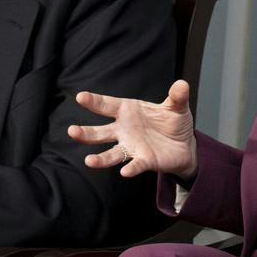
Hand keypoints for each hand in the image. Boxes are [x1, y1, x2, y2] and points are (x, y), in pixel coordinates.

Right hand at [73, 80, 197, 180]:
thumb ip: (177, 96)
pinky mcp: (144, 160)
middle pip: (101, 132)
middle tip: (72, 131)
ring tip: (89, 160)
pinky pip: (135, 164)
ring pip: (111, 153)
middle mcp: (124, 130)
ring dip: (100, 158)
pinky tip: (125, 172)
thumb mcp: (177, 107)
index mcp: (128, 111)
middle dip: (86, 133)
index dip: (94, 101)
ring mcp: (132, 146)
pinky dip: (131, 167)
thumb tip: (182, 84)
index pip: (107, 105)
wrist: (185, 145)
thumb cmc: (173, 122)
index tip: (80, 97)